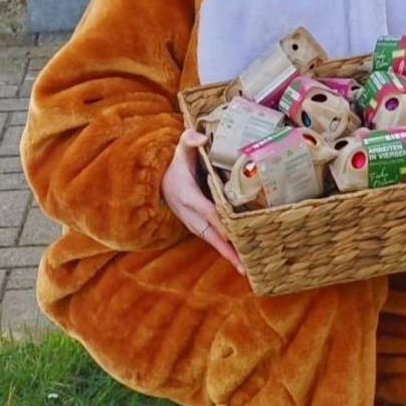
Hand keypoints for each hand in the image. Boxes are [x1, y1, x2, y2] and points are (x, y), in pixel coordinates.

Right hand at [162, 128, 244, 272]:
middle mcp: (189, 213)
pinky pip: (212, 239)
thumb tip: (199, 138)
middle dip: (226, 249)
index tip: (232, 233)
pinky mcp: (197, 227)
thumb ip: (188, 140)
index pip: (206, 210)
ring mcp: (192, 223)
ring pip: (211, 240)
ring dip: (227, 254)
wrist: (159, 182)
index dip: (218, 221)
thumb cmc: (175, 165)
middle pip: (210, 233)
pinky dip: (225, 250)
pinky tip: (240, 259)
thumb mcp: (180, 150)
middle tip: (243, 264)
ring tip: (245, 268)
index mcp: (187, 195)